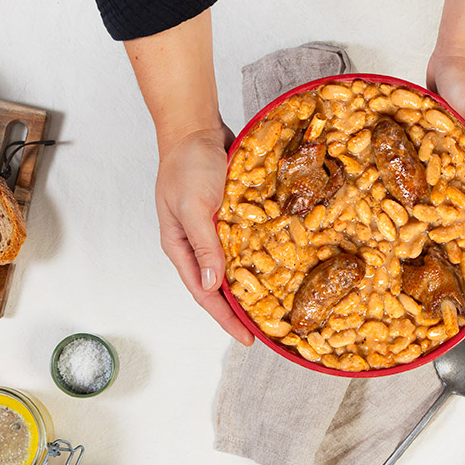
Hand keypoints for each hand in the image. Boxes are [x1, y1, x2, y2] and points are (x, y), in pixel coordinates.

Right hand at [122, 11, 251, 343]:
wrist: (196, 125)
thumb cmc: (188, 164)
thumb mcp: (194, 207)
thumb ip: (204, 245)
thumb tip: (212, 286)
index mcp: (181, 248)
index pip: (204, 294)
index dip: (226, 319)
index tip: (250, 339)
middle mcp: (198, 244)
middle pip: (221, 286)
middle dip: (242, 310)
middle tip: (271, 330)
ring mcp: (215, 230)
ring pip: (236, 266)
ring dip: (254, 285)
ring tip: (279, 305)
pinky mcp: (232, 215)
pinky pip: (249, 242)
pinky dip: (263, 256)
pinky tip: (283, 265)